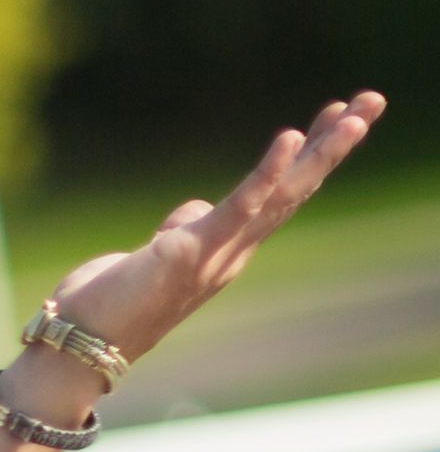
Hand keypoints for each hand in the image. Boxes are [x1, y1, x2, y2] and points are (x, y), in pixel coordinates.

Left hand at [40, 92, 384, 370]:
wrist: (80, 349)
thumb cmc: (109, 305)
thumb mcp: (152, 256)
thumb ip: (182, 231)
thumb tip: (196, 210)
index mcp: (225, 250)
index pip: (277, 195)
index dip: (306, 155)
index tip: (334, 117)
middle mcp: (233, 253)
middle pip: (295, 190)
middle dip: (334, 145)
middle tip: (372, 102)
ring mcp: (217, 254)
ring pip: (282, 196)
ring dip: (321, 154)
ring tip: (354, 114)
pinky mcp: (190, 252)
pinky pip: (239, 206)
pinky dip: (268, 172)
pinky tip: (290, 137)